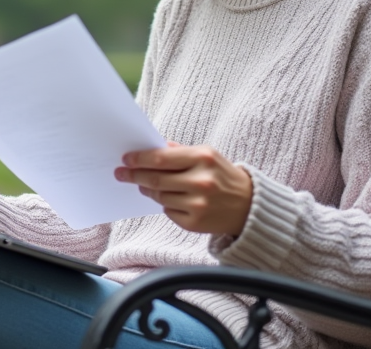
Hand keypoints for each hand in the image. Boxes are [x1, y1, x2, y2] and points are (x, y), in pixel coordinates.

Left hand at [115, 142, 252, 234]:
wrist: (248, 206)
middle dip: (134, 175)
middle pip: (156, 178)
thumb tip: (150, 147)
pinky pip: (168, 211)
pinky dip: (165, 204)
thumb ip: (179, 151)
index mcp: (203, 158)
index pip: (161, 158)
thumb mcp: (207, 155)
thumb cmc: (223, 176)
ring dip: (148, 189)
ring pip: (159, 196)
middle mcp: (201, 182)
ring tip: (144, 184)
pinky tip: (170, 198)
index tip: (126, 159)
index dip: (140, 159)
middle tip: (122, 173)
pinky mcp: (195, 223)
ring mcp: (198, 204)